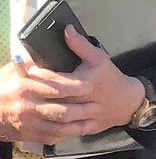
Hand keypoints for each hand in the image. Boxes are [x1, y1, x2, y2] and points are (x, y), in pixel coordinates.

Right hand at [0, 55, 96, 144]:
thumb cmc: (4, 88)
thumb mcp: (14, 70)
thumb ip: (32, 62)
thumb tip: (46, 50)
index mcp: (25, 88)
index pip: (55, 87)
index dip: (74, 87)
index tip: (88, 86)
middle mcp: (28, 107)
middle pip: (62, 111)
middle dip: (82, 109)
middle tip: (97, 105)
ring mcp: (31, 124)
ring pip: (61, 127)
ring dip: (79, 124)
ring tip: (93, 119)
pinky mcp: (32, 135)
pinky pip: (55, 137)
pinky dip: (69, 134)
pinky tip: (80, 129)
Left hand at [26, 27, 144, 134]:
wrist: (127, 103)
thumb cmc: (111, 79)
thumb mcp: (99, 58)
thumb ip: (81, 44)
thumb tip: (66, 30)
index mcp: (83, 84)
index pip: (57, 81)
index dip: (42, 76)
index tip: (30, 70)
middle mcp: (81, 102)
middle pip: (53, 99)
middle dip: (37, 92)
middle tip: (24, 85)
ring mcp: (82, 117)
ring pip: (57, 115)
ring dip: (43, 108)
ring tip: (31, 99)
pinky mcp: (82, 127)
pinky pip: (64, 128)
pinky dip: (53, 123)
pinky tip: (44, 117)